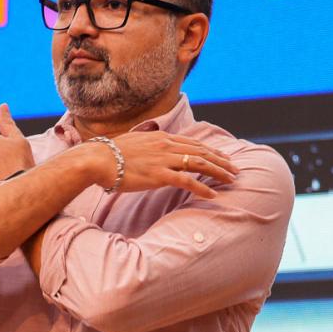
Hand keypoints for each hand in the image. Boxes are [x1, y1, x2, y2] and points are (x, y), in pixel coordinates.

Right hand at [103, 131, 238, 198]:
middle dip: (221, 160)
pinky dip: (202, 188)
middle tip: (235, 169)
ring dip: (218, 172)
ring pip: (199, 164)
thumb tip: (153, 151)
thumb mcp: (134, 143)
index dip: (211, 150)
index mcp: (161, 137)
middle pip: (201, 152)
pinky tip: (213, 194)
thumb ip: (149, 146)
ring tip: (231, 179)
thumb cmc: (110, 155)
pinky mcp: (159, 175)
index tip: (223, 157)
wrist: (97, 159)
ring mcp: (164, 160)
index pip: (193, 143)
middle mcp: (166, 145)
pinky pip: (187, 181)